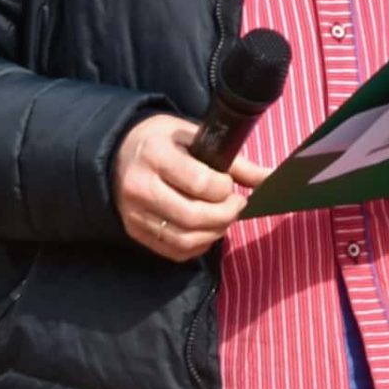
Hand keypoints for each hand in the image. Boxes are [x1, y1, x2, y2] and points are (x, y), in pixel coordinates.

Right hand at [114, 115, 268, 261]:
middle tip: (236, 205)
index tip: (229, 183)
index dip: (225, 188)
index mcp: (156, 156)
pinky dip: (199, 245)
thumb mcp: (195, 138)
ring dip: (215, 232)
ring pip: (185, 239)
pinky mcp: (135, 232)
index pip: (201, 183)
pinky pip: (174, 251)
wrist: (117, 153)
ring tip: (223, 217)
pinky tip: (207, 229)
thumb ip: (235, 162)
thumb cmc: (164, 142)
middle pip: (194, 217)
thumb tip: (271, 178)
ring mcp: (135, 214)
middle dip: (226, 215)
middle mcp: (141, 188)